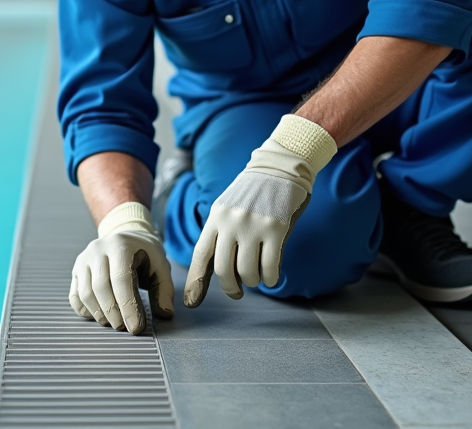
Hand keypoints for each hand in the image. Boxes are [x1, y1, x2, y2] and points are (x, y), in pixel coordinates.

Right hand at [69, 202, 174, 333]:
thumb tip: (164, 313)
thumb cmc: (145, 255)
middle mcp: (98, 249)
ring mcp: (84, 260)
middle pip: (100, 287)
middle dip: (113, 313)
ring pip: (85, 293)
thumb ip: (164, 290)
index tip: (135, 327)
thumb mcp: (161, 266)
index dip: (128, 306)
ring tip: (115, 323)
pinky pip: (75, 296)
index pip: (121, 279)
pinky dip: (85, 311)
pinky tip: (100, 315)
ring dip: (100, 314)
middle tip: (125, 327)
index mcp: (121, 245)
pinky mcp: (76, 271)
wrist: (126, 238)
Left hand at [184, 114, 337, 306]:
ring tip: (257, 276)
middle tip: (237, 291)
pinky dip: (271, 278)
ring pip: (247, 273)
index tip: (192, 303)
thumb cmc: (251, 194)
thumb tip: (212, 272)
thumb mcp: (227, 208)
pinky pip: (270, 267)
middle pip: (223, 270)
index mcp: (215, 218)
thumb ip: (219, 235)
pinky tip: (272, 275)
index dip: (196, 282)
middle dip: (230, 288)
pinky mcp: (276, 229)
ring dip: (253, 282)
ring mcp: (253, 225)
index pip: (200, 255)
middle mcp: (230, 222)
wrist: (279, 168)